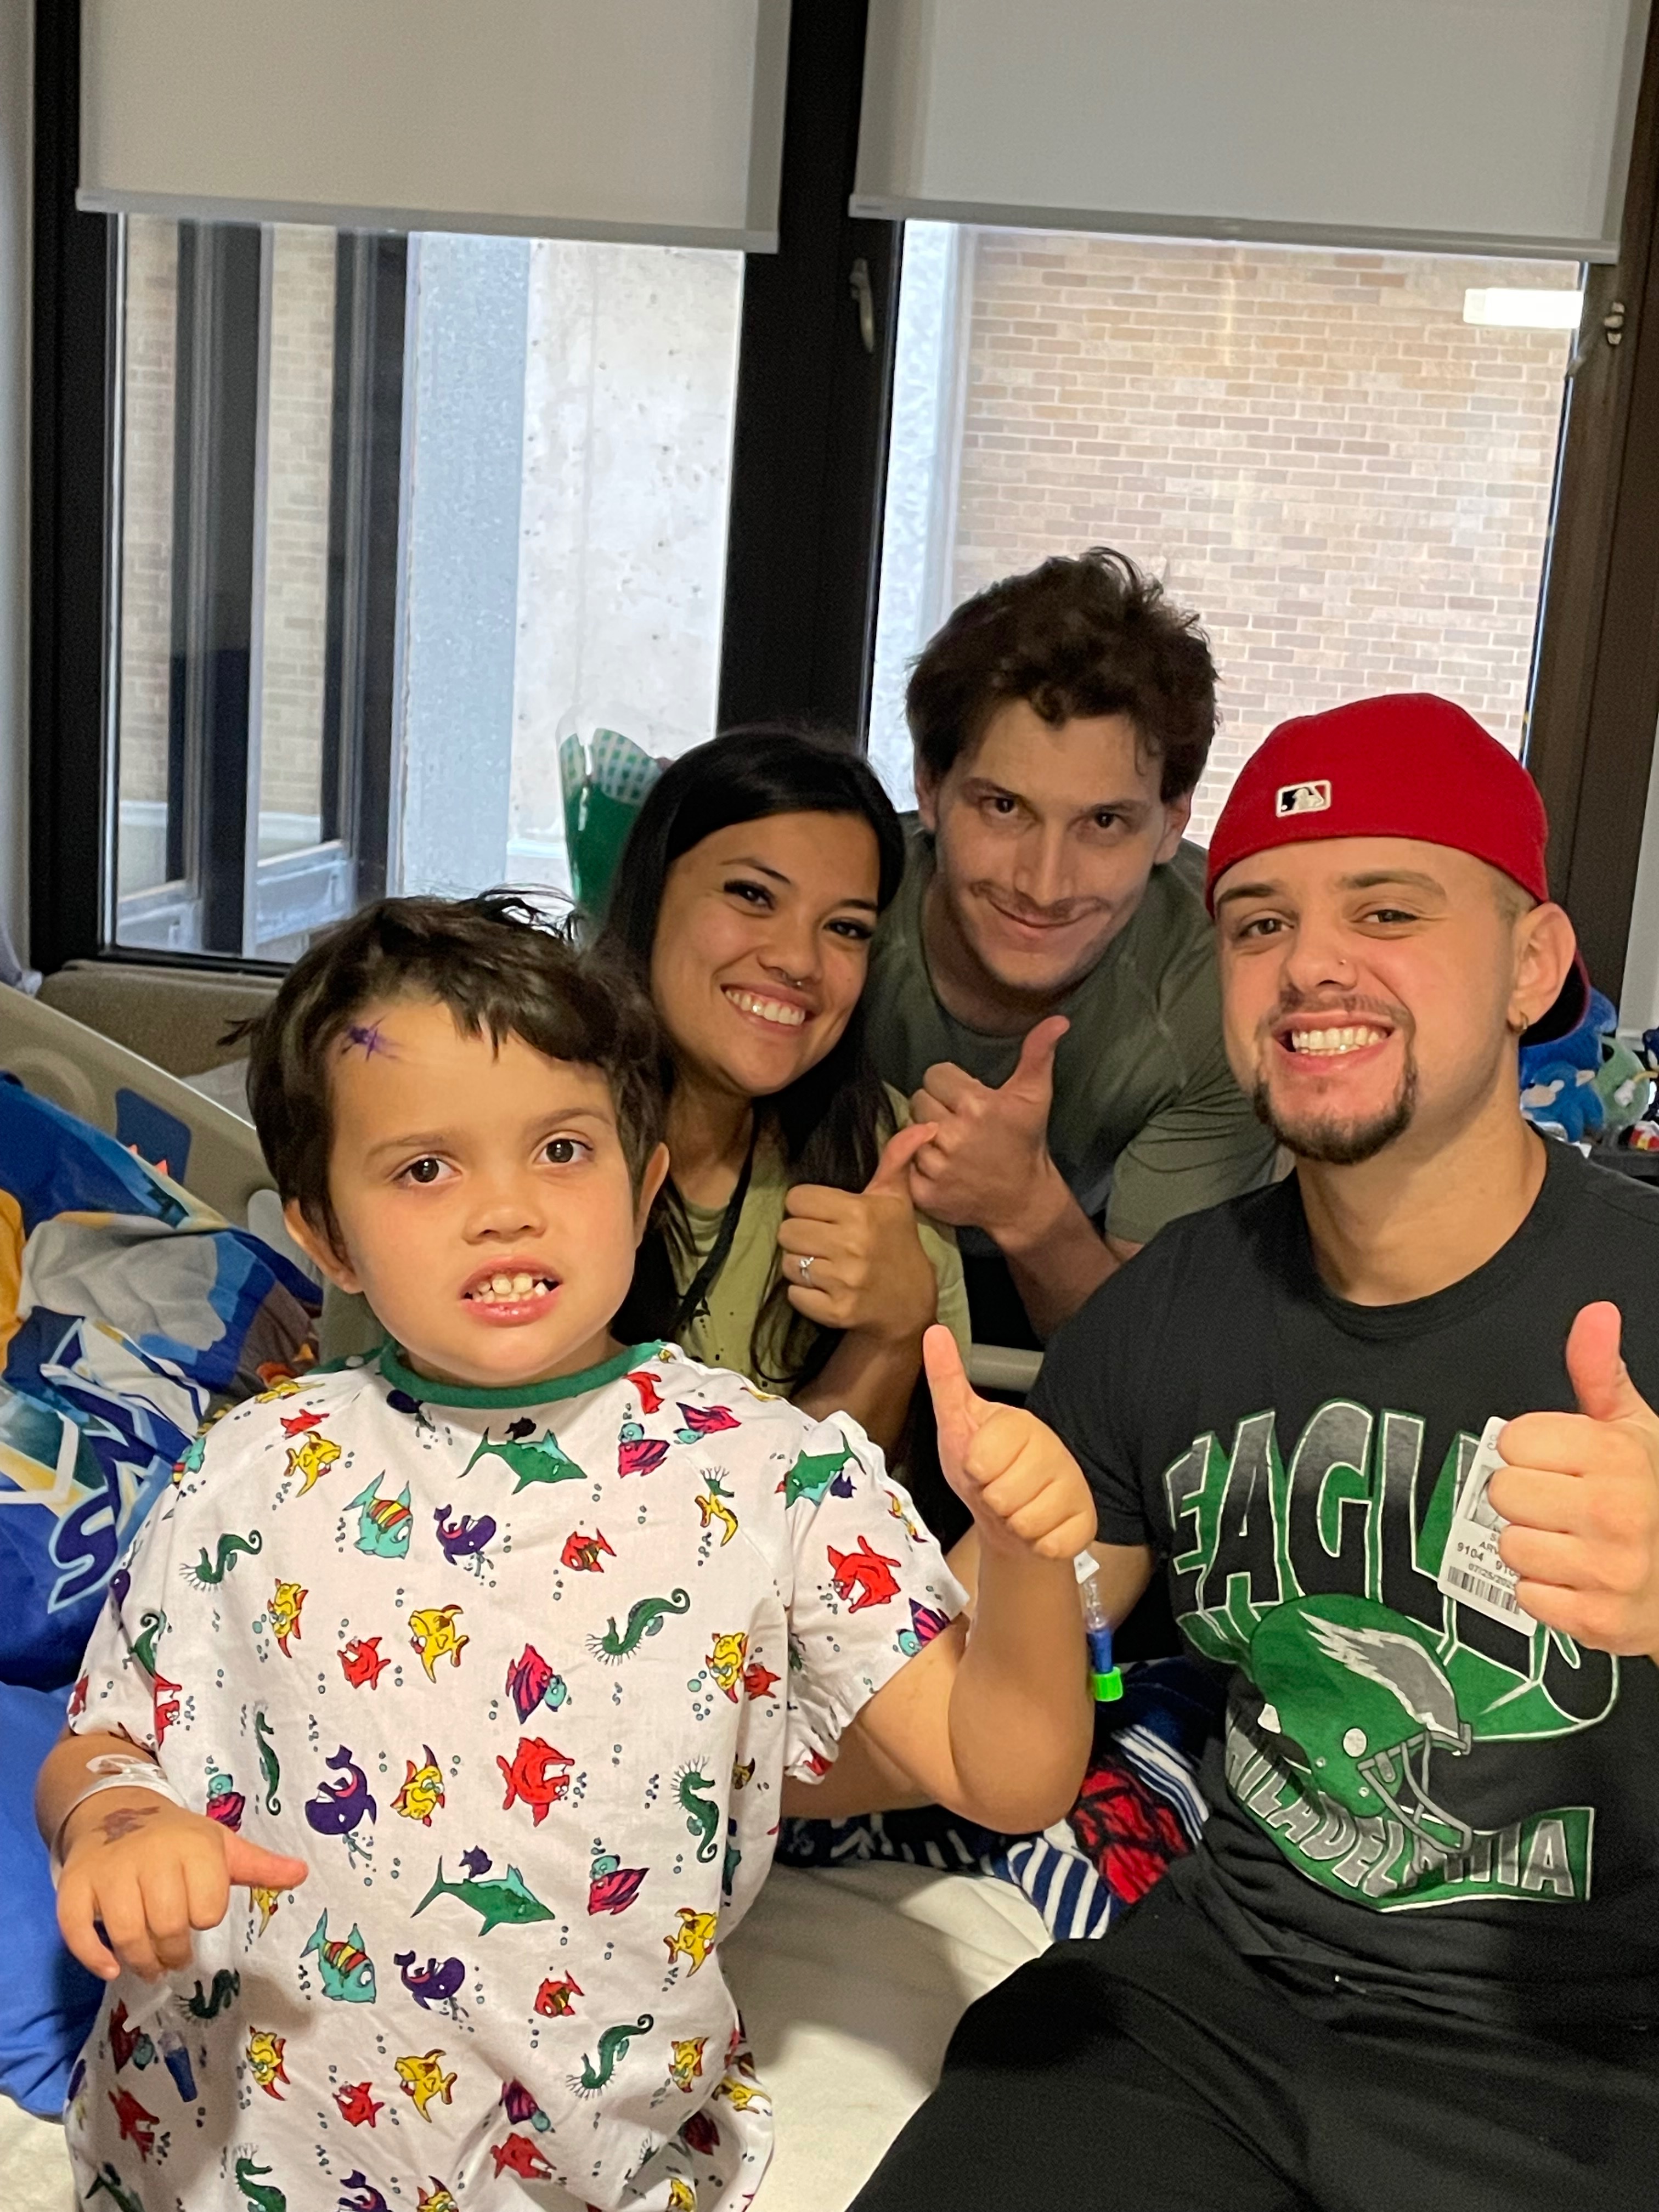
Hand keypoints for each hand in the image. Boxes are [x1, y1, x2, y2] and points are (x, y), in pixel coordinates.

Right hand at [57, 1789, 307, 1981]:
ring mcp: (110, 1871)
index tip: (201, 1915)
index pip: (207, 1905)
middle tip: (176, 1958)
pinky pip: (77, 1929)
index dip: (206, 1916)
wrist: (116, 1810)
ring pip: (126, 1932)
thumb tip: (302, 1874)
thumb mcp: (220, 1846)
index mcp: (194, 1846)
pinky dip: (94, 1956)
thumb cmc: (178, 1839)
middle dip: (174, 1952)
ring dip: (141, 1961)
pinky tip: (112, 1969)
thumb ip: (259, 1866)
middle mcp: (151, 1856)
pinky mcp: (75, 1885)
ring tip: (151, 1967)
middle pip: (166, 1925)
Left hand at [778, 1122, 939, 1342]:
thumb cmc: (897, 1245)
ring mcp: (844, 1281)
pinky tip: (827, 1289)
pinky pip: (794, 1295)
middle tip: (824, 1242)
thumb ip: (897, 1158)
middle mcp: (851, 1245)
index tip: (826, 1216)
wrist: (910, 1306)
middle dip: (802, 1236)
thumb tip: (924, 1126)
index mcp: (860, 1212)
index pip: (797, 1199)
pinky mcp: (836, 1311)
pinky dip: (805, 1294)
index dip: (807, 1207)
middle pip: (787, 1230)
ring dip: (802, 1265)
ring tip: (826, 1265)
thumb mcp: (896, 1199)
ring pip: (788, 1263)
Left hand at [908, 1016, 1067, 1240]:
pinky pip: (905, 1164)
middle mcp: (953, 1135)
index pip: (934, 1076)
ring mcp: (937, 1167)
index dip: (950, 1085)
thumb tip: (1058, 1020)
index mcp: (975, 1106)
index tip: (967, 1100)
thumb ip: (1038, 1054)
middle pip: (919, 1101)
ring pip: (910, 1132)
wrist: (1023, 1200)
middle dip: (937, 1108)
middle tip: (959, 1123)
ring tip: (951, 1145)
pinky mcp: (925, 1192)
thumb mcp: (1035, 1096)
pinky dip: (919, 1166)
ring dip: (926, 1136)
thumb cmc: (1025, 1142)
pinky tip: (943, 1167)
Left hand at [923, 1324, 1093, 1560]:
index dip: (974, 1470)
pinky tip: (1037, 1528)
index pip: (982, 1459)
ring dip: (1011, 1524)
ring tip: (1016, 1509)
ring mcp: (1074, 1485)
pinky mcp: (1086, 1521)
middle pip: (1002, 1494)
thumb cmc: (984, 1471)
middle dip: (991, 1500)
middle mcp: (1054, 1450)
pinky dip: (1036, 1544)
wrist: (1010, 1521)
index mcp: (1022, 1424)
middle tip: (998, 1491)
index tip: (980, 1466)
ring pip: (1025, 1522)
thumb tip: (935, 1332)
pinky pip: (1051, 1544)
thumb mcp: (957, 1424)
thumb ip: (947, 1381)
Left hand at [1492, 1301, 1658, 1654]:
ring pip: (1509, 1546)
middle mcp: (1615, 1512)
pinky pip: (1527, 1597)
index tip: (1562, 1462)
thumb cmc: (1654, 1494)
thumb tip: (1595, 1313)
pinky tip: (1579, 1579)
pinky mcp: (1598, 1621)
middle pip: (1503, 1492)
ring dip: (1534, 1547)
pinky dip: (1546, 1592)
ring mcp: (1609, 1571)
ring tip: (1574, 1542)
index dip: (1532, 1451)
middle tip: (1565, 1504)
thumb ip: (1600, 1372)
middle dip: (1528, 1498)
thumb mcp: (1635, 1428)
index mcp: (1618, 1456)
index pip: (1513, 1442)